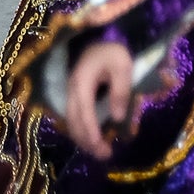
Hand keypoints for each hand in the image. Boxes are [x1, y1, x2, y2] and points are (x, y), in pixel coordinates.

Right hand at [63, 40, 136, 161]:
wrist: (101, 37)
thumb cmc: (113, 51)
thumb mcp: (123, 66)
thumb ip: (120, 91)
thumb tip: (117, 118)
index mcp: (83, 81)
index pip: (85, 111)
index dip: (90, 130)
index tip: (99, 146)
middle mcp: (72, 89)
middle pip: (74, 120)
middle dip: (87, 140)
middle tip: (105, 155)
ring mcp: (71, 92)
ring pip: (71, 120)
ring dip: (83, 138)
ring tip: (100, 152)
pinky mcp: (74, 95)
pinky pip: (73, 117)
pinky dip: (81, 131)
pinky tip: (92, 140)